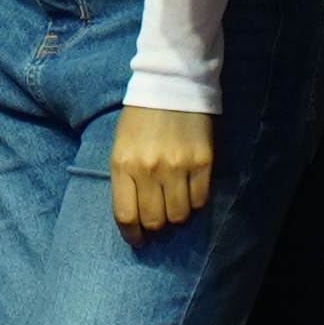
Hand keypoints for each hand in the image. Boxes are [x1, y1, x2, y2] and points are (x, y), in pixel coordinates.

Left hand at [110, 102, 214, 241]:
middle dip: (155, 226)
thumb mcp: (121, 145)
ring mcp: (177, 166)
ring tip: (175, 203)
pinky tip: (190, 190)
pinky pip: (200, 200)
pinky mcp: (202, 162)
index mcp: (123, 164)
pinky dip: (195, 202)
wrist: (170, 84)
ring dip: (176, 215)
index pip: (125, 215)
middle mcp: (149, 169)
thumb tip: (134, 214)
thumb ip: (125, 178)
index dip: (132, 235)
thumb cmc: (140, 116)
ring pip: (179, 215)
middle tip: (158, 220)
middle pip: (154, 221)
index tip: (137, 240)